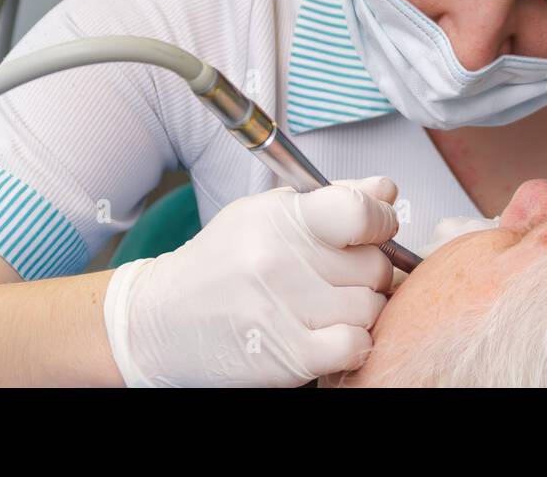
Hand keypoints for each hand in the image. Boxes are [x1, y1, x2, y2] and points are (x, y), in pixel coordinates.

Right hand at [103, 177, 398, 386]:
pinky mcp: (286, 355)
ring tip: (326, 307)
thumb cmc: (220, 264)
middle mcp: (279, 259)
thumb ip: (332, 200)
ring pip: (370, 308)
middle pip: (373, 265)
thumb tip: (386, 191)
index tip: (378, 230)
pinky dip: (352, 344)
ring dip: (359, 311)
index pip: (359, 210)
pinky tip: (330, 336)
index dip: (382, 221)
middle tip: (338, 277)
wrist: (160, 322)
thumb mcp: (266, 215)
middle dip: (367, 272)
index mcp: (279, 217)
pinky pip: (356, 346)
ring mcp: (282, 309)